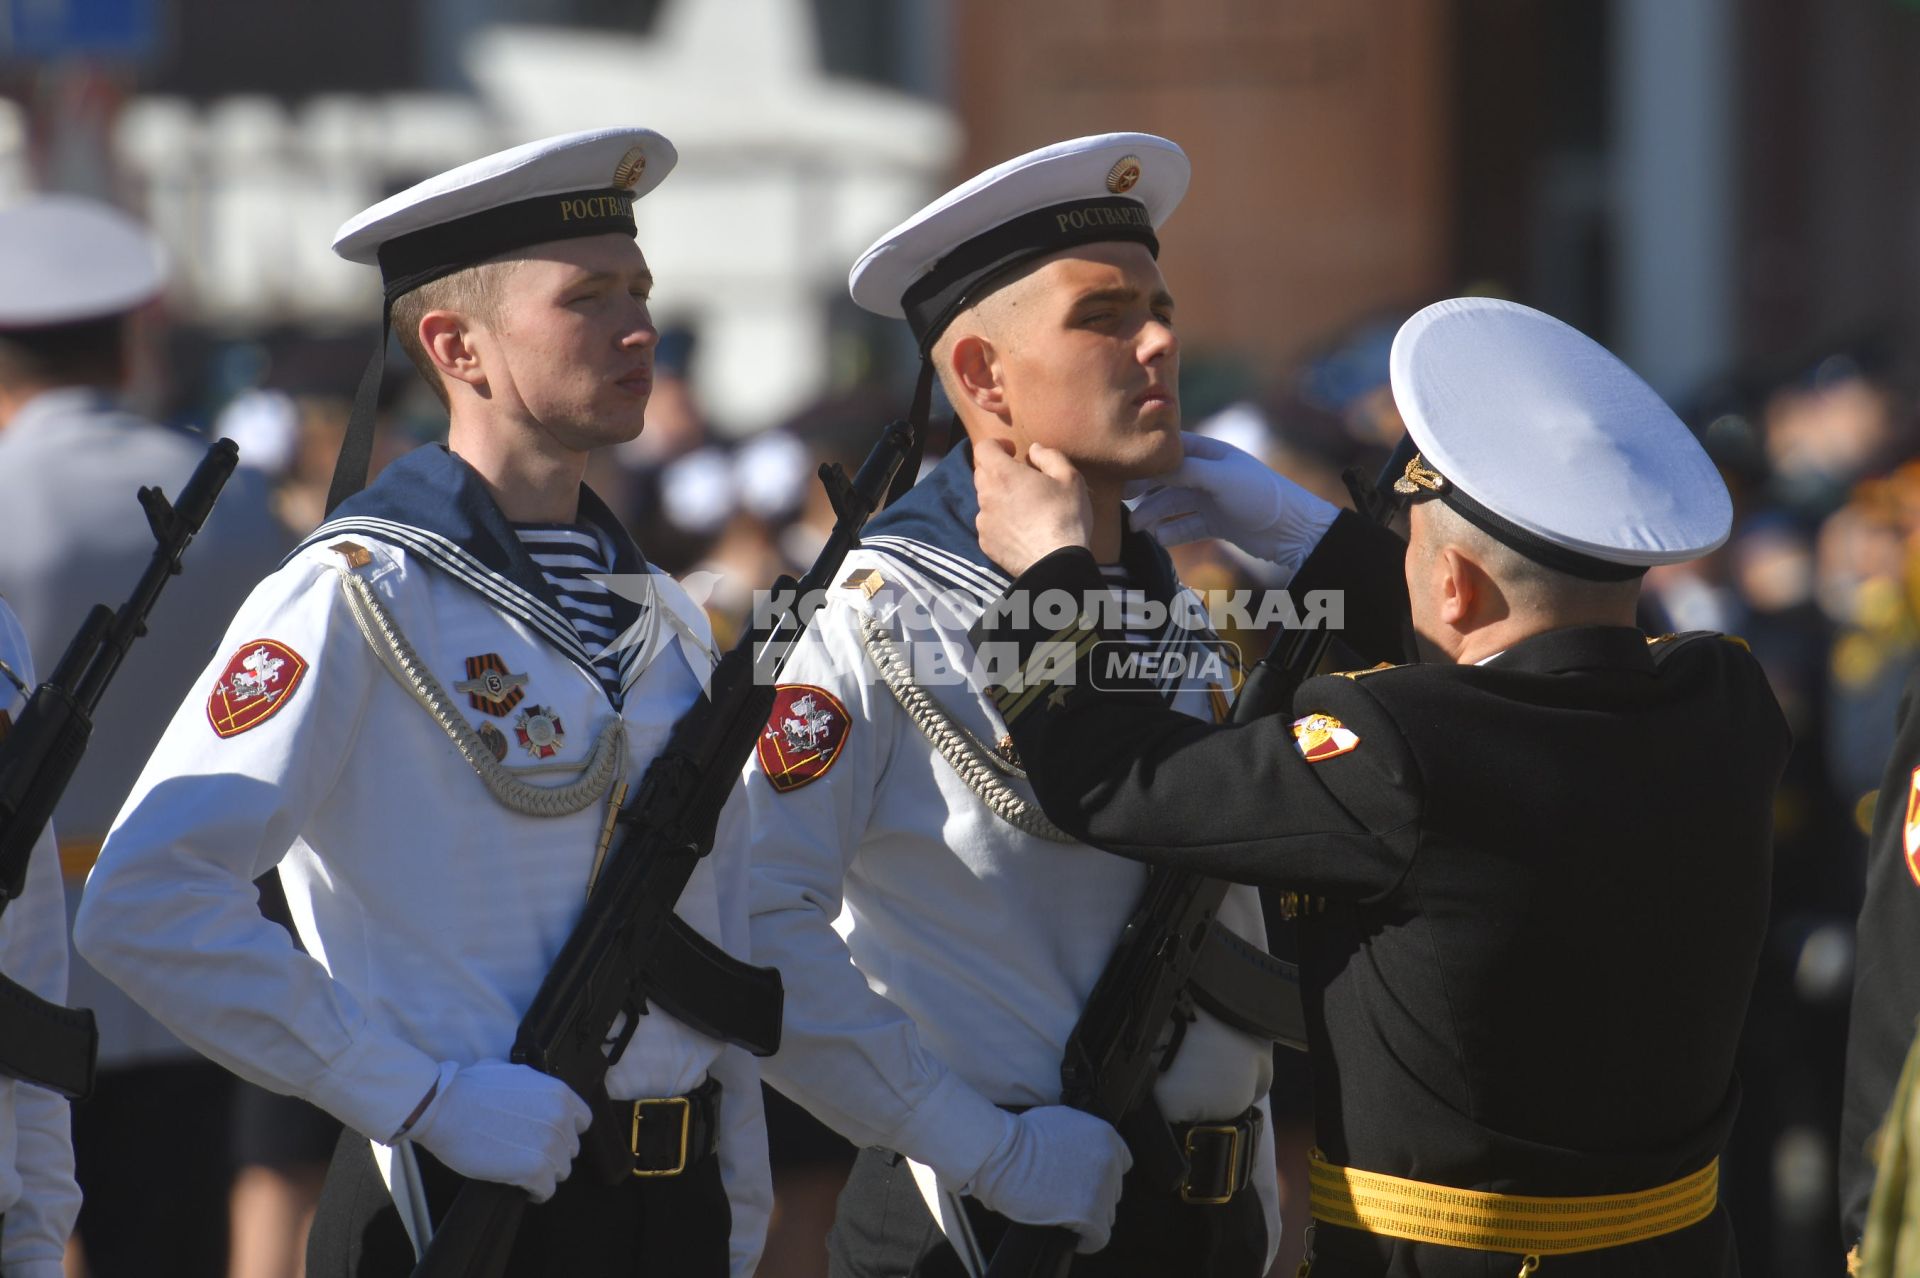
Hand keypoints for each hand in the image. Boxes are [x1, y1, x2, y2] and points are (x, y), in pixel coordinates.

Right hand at [405, 1061, 592, 1201]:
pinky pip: (546, 1190)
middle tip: (529, 1155)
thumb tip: (529, 1090)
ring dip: (544, 1173)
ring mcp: (549, 1145)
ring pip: (560, 1170)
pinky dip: (535, 1192)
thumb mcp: (510, 1071)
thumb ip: (531, 1084)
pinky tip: (522, 1189)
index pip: (582, 1120)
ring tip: (522, 1172)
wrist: (444, 1108)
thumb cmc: (468, 1088)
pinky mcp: (534, 1170)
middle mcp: (561, 1118)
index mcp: (559, 1093)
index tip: (551, 1138)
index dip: (566, 1131)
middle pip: (570, 1148)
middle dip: (552, 1152)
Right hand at [966, 1105, 1130, 1253]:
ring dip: (1088, 1217)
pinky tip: (1072, 1238)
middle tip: (1067, 1199)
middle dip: (1093, 1196)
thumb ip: (1079, 1135)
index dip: (1101, 1176)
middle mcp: (1110, 1161)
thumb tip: (1077, 1151)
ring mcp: (1102, 1188)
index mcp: (1106, 1136)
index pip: (1121, 1164)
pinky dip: (1086, 1241)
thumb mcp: (1060, 1119)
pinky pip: (1098, 1238)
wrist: (1001, 1151)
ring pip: (1106, 1214)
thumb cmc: (1019, 1135)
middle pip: (1113, 1191)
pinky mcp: (1090, 1214)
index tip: (1085, 1182)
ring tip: (1063, 1216)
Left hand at [973, 439, 1092, 575]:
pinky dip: (1000, 520)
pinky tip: (1021, 528)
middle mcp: (986, 496)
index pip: (983, 448)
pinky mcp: (985, 543)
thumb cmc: (1065, 517)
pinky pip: (988, 523)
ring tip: (1024, 507)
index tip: (1013, 451)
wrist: (1056, 564)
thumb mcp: (1069, 478)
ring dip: (999, 496)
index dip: (996, 445)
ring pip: (985, 499)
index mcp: (1003, 474)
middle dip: (998, 469)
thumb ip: (1049, 456)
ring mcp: (983, 521)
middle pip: (982, 472)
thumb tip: (1034, 449)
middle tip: (1021, 478)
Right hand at [1126, 432, 1337, 578]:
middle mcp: (1207, 473)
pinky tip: (1159, 538)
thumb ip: (1185, 471)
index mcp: (1210, 453)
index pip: (1170, 449)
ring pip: (1172, 505)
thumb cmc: (1261, 496)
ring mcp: (1210, 499)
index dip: (1145, 458)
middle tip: (1119, 501)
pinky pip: (1185, 526)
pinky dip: (1171, 532)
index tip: (1119, 468)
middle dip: (1143, 490)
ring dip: (1153, 515)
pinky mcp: (1215, 523)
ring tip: (1136, 528)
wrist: (1294, 531)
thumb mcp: (1221, 478)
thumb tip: (1149, 466)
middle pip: (1166, 479)